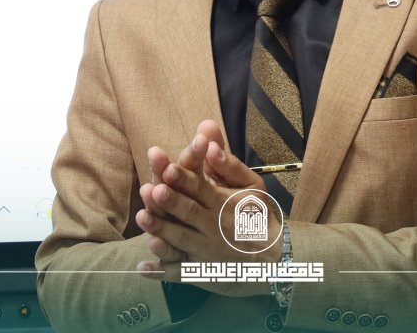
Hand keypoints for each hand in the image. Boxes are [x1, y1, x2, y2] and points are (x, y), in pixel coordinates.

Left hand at [136, 123, 280, 296]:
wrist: (275, 259)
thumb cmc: (259, 215)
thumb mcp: (252, 185)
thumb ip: (229, 164)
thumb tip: (210, 143)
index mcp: (224, 203)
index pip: (201, 188)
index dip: (185, 178)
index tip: (168, 168)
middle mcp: (214, 226)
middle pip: (189, 212)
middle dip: (171, 201)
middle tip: (153, 190)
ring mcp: (206, 251)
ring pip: (180, 240)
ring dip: (161, 230)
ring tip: (143, 218)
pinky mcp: (200, 271)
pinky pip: (179, 272)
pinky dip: (161, 270)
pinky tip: (142, 268)